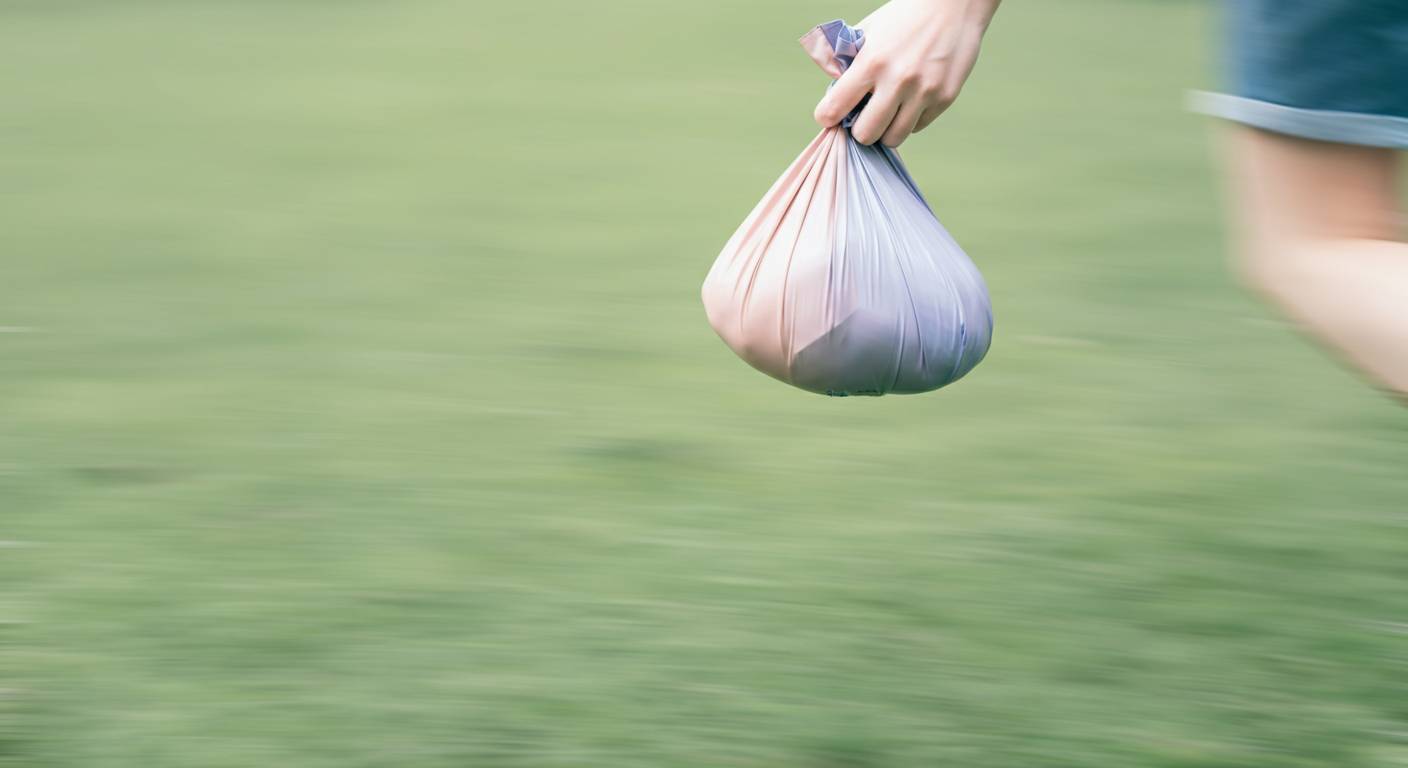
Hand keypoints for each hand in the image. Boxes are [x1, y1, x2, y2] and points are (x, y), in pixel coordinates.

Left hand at [814, 0, 999, 146]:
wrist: (953, 4)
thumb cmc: (904, 17)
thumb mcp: (868, 30)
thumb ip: (844, 59)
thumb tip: (830, 90)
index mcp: (872, 61)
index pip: (835, 108)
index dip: (827, 116)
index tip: (830, 115)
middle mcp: (898, 81)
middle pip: (865, 134)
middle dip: (860, 128)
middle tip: (864, 116)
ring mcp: (924, 92)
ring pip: (893, 138)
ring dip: (885, 129)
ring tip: (886, 112)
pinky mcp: (944, 98)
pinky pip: (917, 126)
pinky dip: (909, 119)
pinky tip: (910, 100)